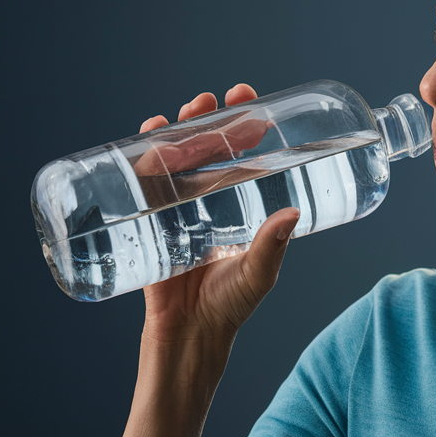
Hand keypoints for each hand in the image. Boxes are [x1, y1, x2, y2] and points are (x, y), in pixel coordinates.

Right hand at [138, 83, 300, 344]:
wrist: (188, 337)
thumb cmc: (229, 307)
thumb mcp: (258, 274)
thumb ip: (272, 247)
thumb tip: (293, 214)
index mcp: (239, 203)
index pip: (242, 150)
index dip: (244, 122)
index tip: (249, 99)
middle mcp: (208, 199)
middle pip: (205, 145)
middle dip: (206, 117)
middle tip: (210, 100)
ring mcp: (177, 208)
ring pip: (174, 156)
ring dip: (176, 129)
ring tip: (182, 113)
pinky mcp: (148, 221)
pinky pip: (142, 181)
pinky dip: (142, 154)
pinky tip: (147, 136)